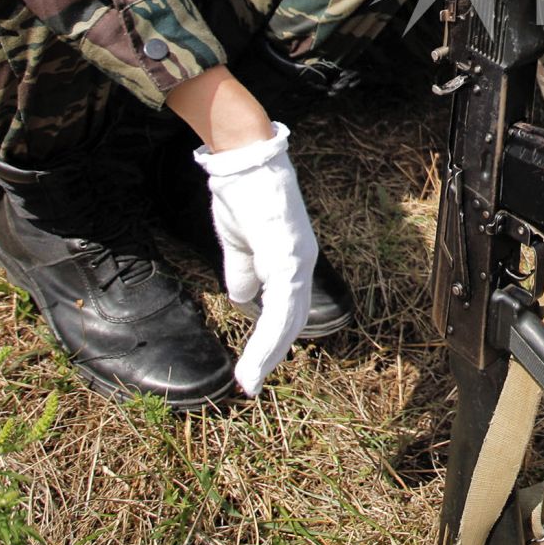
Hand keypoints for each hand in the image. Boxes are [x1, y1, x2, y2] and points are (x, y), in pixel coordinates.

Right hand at [194, 123, 315, 395]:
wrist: (242, 160)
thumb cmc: (242, 196)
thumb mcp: (240, 244)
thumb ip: (244, 273)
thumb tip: (243, 301)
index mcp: (293, 259)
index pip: (289, 308)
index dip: (274, 337)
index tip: (256, 364)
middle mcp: (303, 262)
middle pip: (293, 319)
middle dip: (272, 354)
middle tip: (252, 384)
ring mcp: (298, 260)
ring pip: (288, 320)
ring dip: (267, 355)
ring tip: (249, 382)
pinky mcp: (287, 257)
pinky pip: (279, 307)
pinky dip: (266, 338)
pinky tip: (253, 357)